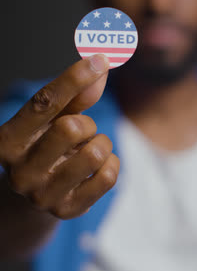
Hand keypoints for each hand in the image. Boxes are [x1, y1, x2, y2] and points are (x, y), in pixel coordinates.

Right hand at [0, 55, 119, 219]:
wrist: (35, 196)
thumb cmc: (45, 147)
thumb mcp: (52, 119)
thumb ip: (75, 94)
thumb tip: (101, 64)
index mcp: (7, 141)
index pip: (43, 103)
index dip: (74, 78)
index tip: (100, 59)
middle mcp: (19, 171)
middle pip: (71, 128)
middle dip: (86, 124)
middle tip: (81, 132)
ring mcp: (42, 195)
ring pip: (95, 153)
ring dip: (101, 144)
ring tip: (88, 151)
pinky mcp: (67, 211)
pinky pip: (109, 176)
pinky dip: (111, 164)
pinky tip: (98, 167)